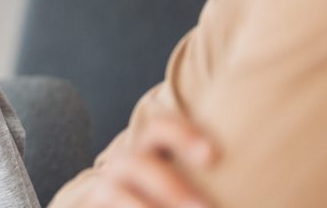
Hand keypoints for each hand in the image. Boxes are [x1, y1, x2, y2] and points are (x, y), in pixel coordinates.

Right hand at [50, 113, 215, 207]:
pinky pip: (104, 205)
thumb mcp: (171, 174)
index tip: (211, 155)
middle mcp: (124, 164)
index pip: (160, 127)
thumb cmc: (148, 190)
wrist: (94, 204)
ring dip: (144, 207)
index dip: (182, 134)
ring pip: (116, 189)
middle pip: (138, 160)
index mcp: (150, 149)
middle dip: (169, 184)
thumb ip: (195, 168)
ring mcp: (104, 187)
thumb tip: (240, 175)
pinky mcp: (86, 205)